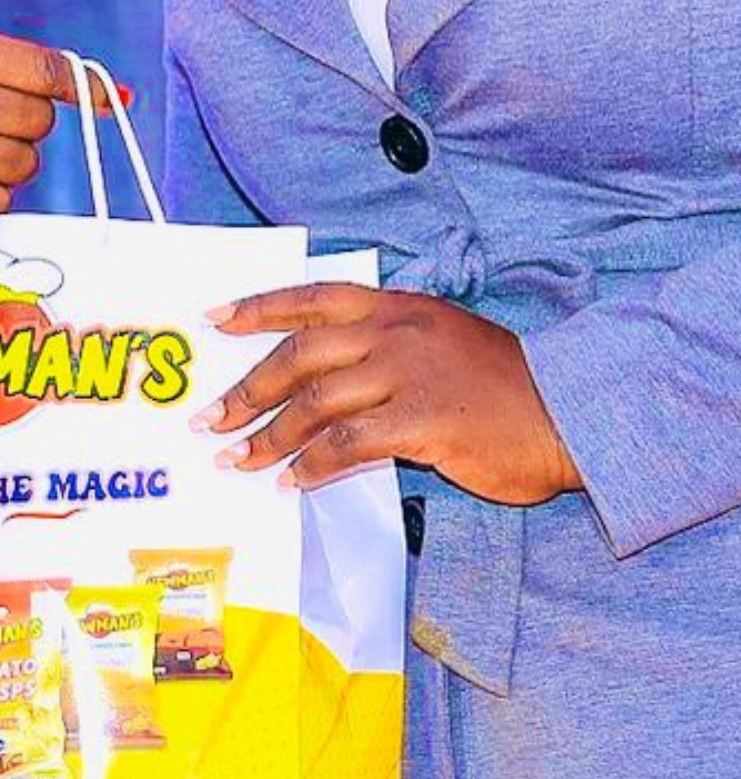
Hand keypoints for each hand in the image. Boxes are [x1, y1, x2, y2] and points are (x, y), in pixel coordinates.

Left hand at [196, 282, 580, 503]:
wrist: (569, 411)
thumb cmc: (503, 385)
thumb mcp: (439, 341)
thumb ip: (385, 347)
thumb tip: (322, 380)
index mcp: (396, 306)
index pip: (311, 297)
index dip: (258, 308)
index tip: (215, 320)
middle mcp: (395, 331)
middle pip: (299, 353)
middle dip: (247, 389)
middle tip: (211, 419)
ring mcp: (408, 373)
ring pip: (315, 402)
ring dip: (269, 436)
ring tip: (239, 460)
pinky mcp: (423, 421)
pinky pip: (349, 444)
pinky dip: (313, 465)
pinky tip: (293, 481)